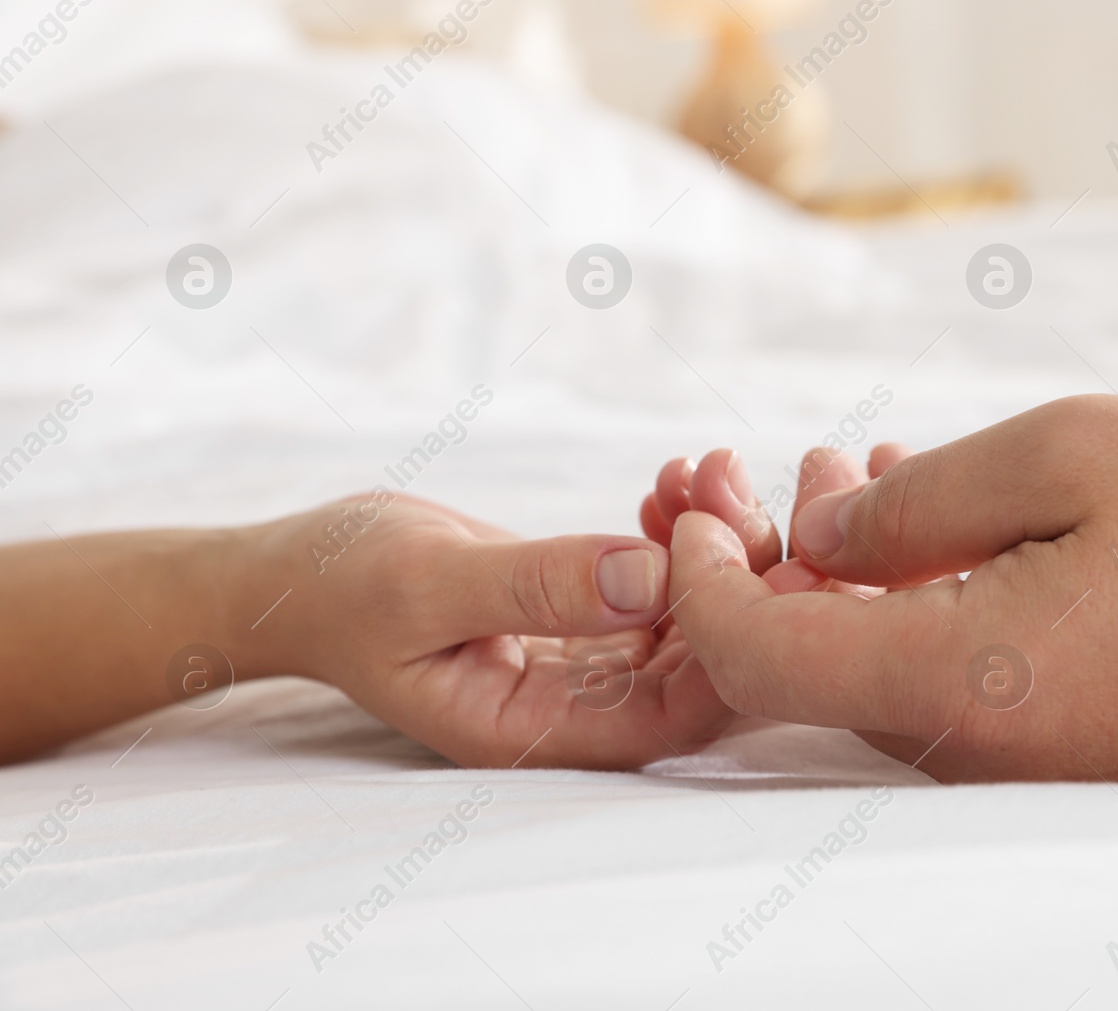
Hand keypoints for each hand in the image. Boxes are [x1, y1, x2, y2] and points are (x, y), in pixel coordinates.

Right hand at [229, 491, 734, 769]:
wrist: (300, 572)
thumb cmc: (342, 586)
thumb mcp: (429, 581)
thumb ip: (537, 586)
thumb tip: (651, 579)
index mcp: (533, 730)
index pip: (670, 717)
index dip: (727, 643)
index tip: (735, 549)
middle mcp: (573, 710)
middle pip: (698, 668)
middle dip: (733, 577)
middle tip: (728, 487)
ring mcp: (585, 665)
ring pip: (690, 621)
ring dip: (712, 545)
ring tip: (703, 468)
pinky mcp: (586, 620)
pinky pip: (660, 588)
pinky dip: (678, 534)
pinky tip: (667, 484)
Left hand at [665, 394, 1117, 801]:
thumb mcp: (1070, 454)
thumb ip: (916, 502)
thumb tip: (819, 532)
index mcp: (958, 682)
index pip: (756, 659)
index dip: (699, 581)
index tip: (697, 506)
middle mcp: (976, 752)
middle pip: (809, 667)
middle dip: (775, 560)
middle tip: (790, 462)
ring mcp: (1024, 767)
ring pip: (880, 668)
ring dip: (851, 575)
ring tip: (866, 472)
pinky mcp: (1069, 758)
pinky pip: (951, 684)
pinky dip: (917, 604)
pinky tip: (943, 523)